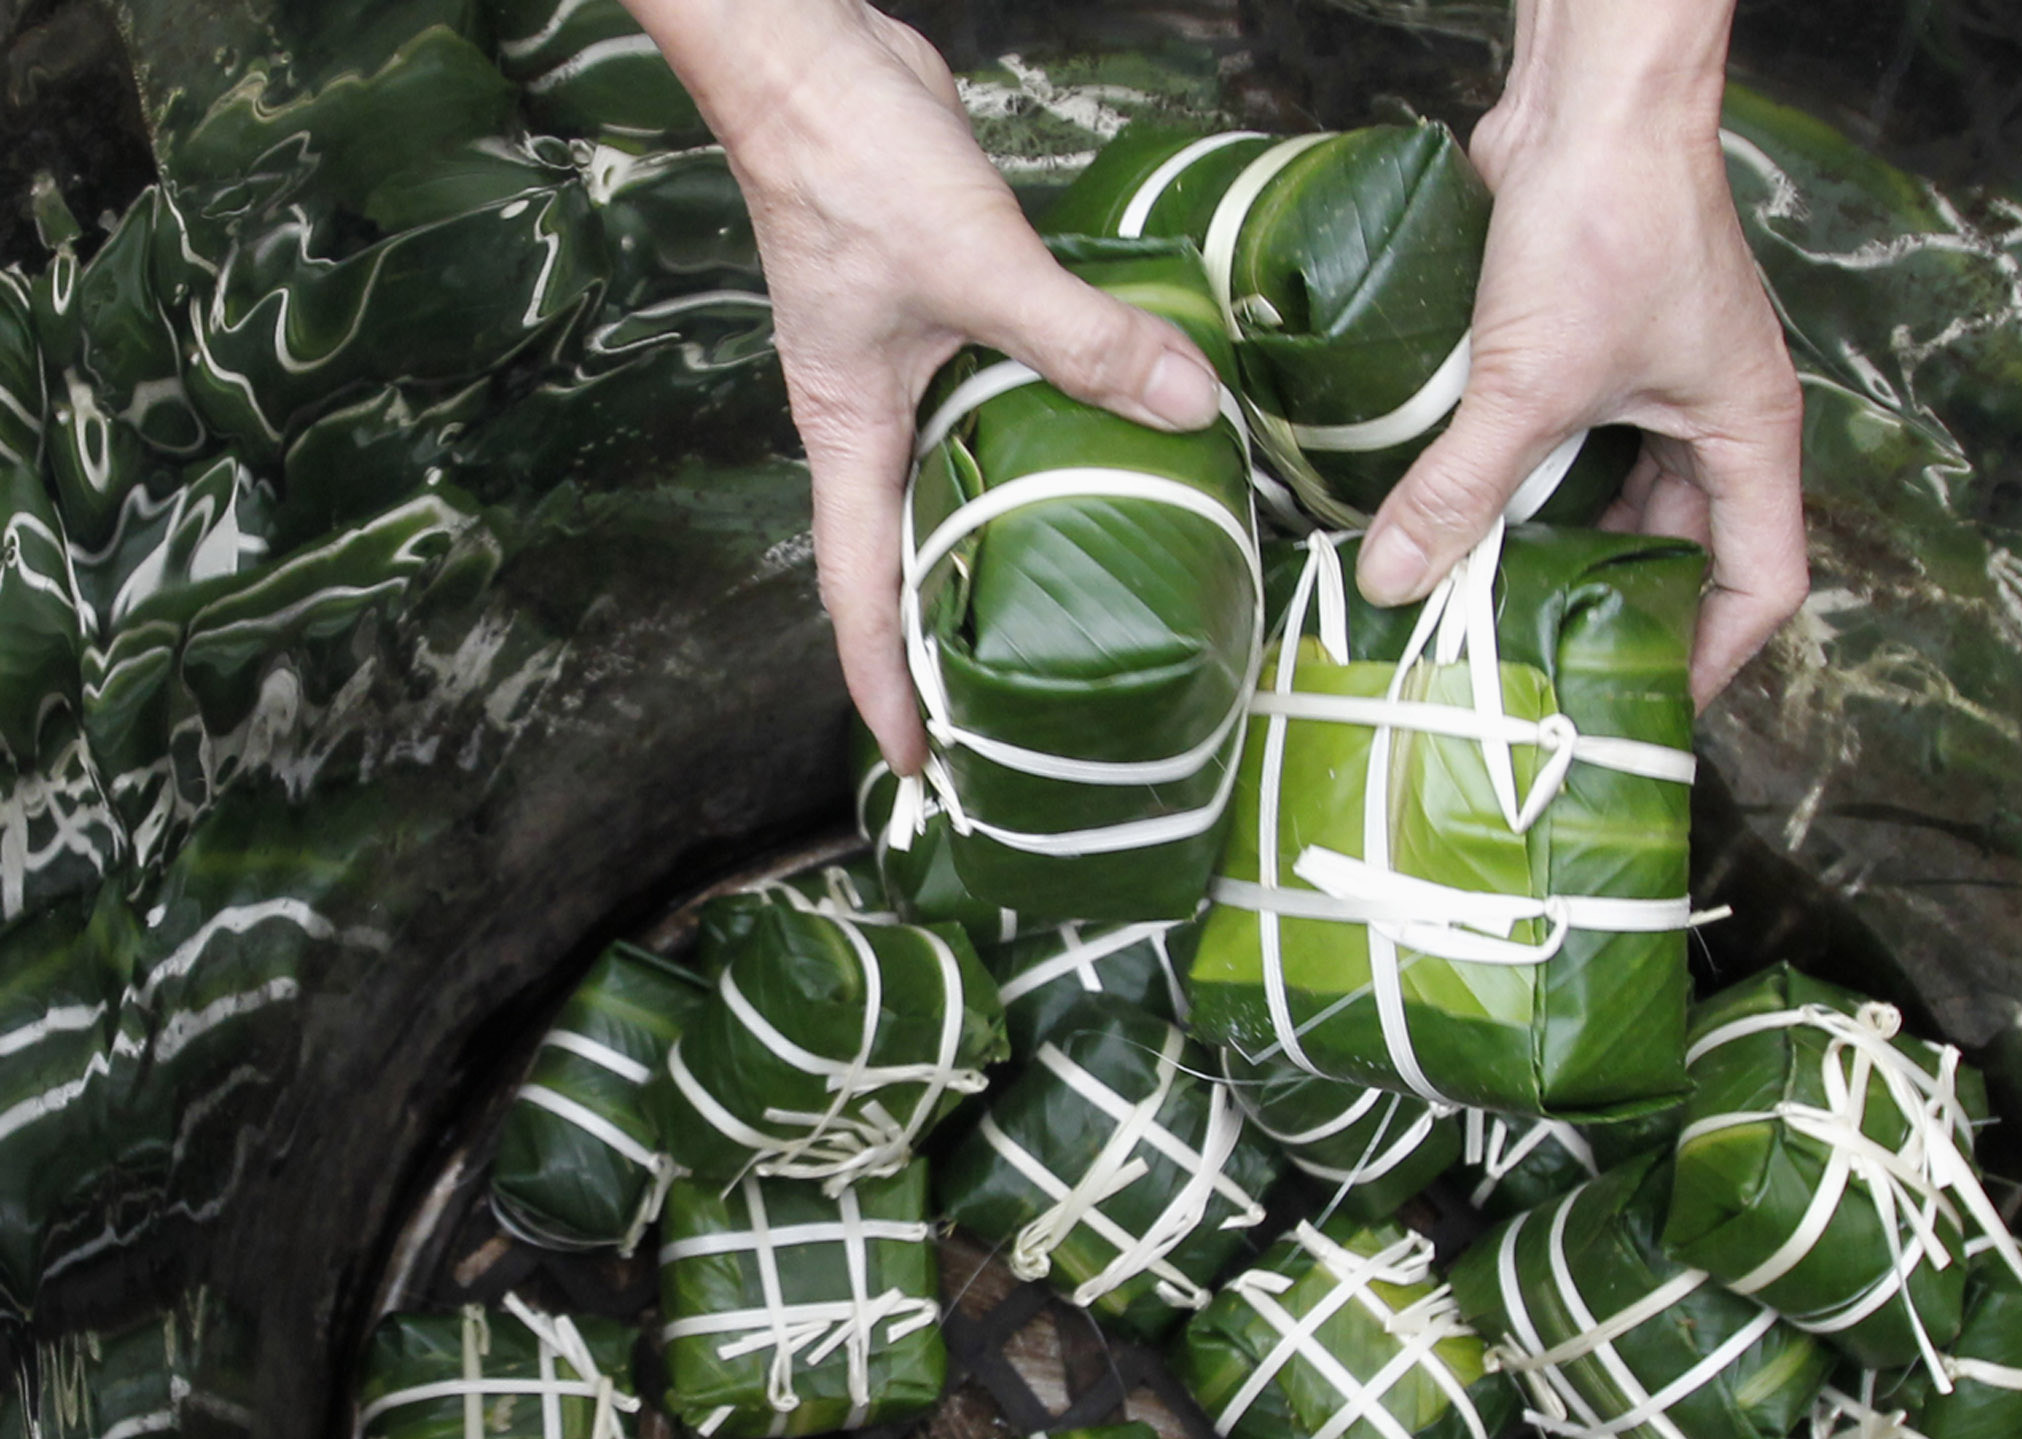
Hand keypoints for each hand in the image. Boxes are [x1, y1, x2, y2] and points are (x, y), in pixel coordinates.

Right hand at [627, 0, 1225, 771]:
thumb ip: (1079, 337)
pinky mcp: (949, 313)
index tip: (921, 765)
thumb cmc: (851, 161)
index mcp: (848, 431)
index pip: (856, 592)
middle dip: (954, 640)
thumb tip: (1188, 406)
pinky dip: (1050, 442)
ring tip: (1084, 611)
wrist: (814, 54)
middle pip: (910, 554)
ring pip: (963, 481)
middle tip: (1020, 715)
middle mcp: (873, 415)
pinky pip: (1002, 402)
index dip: (885, 685)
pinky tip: (1115, 464)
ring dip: (1013, 540)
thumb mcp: (974, 263)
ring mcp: (909, 366)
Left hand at [1352, 2, 1805, 705]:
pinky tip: (1468, 514)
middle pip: (1686, 549)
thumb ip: (1464, 489)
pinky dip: (1529, 483)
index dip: (1716, 655)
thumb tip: (1395, 577)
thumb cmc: (1611, 218)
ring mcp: (1660, 381)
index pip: (1763, 584)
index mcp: (1748, 435)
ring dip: (1562, 544)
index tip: (1646, 701)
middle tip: (1543, 665)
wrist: (1588, 94)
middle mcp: (1716, 416)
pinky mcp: (1601, 347)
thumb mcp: (1531, 381)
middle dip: (1618, 605)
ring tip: (1493, 603)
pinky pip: (1576, 443)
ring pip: (1620, 497)